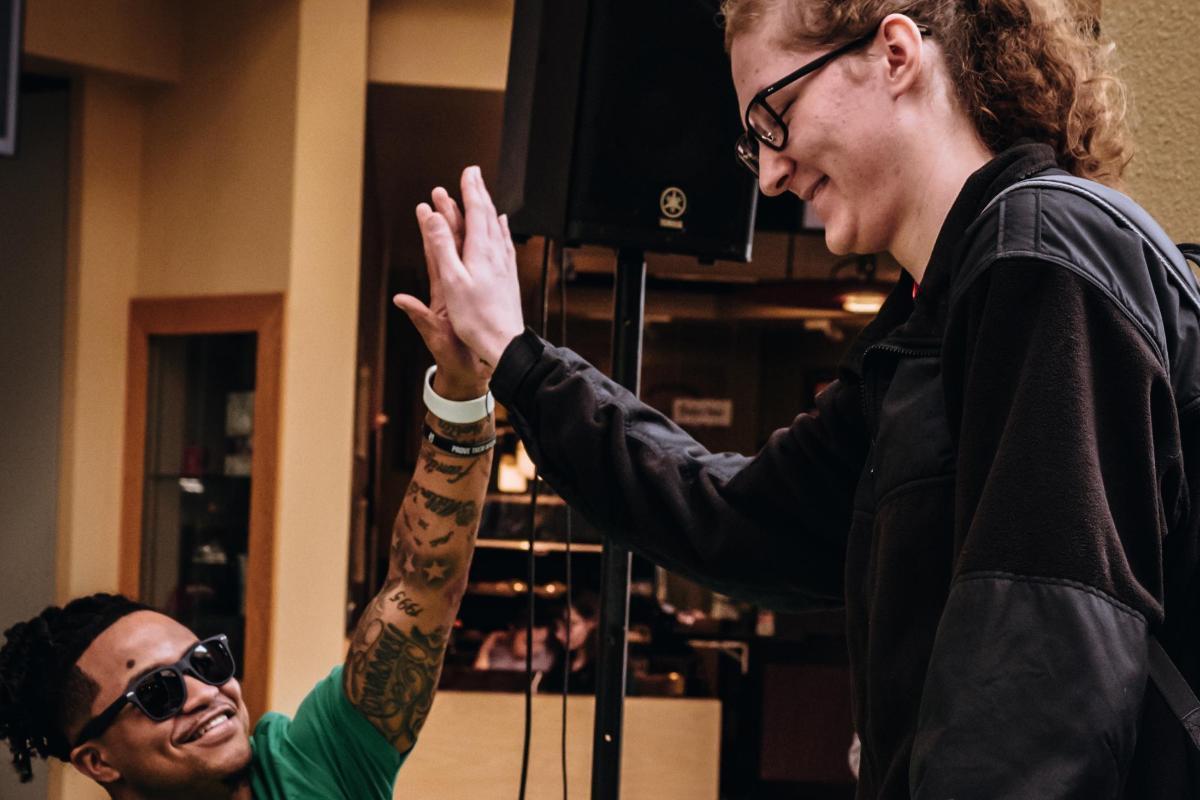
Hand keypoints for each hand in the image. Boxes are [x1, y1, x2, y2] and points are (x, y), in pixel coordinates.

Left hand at [393, 182, 493, 398]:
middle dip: (446, 219)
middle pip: (449, 246)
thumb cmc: (452, 359)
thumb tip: (399, 300)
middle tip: (442, 192)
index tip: (425, 207)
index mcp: (441, 294)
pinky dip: (488, 248)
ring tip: (468, 204)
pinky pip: (484, 266)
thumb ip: (419, 317)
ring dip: (466, 229)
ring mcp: (466, 291)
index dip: (430, 232)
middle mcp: (452, 288)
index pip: (435, 255)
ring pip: (467, 253)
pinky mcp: (479, 296)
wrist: (470, 374)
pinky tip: (495, 235)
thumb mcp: (435, 337)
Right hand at [411, 165, 524, 367]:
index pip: (476, 212)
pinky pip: (506, 244)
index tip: (467, 172)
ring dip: (489, 208)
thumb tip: (432, 217)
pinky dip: (501, 229)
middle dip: (479, 193)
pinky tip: (503, 228)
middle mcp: (496, 254)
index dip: (470, 190)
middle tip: (473, 174)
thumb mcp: (451, 282)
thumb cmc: (475, 318)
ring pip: (497, 228)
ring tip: (485, 195)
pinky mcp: (509, 277)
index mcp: (480, 252)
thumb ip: (442, 247)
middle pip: (488, 215)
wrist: (505, 343)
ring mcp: (505, 265)